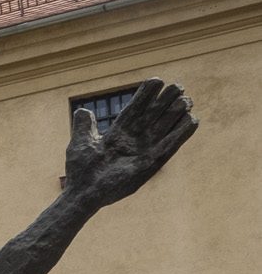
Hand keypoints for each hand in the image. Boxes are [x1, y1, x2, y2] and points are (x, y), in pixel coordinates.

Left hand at [63, 79, 196, 209]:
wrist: (84, 193)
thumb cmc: (81, 171)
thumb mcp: (81, 143)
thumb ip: (84, 126)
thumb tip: (83, 111)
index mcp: (119, 133)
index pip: (136, 109)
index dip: (146, 95)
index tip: (156, 80)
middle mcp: (134, 139)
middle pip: (154, 115)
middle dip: (165, 100)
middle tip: (178, 86)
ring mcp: (144, 150)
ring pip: (166, 127)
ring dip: (177, 113)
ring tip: (186, 99)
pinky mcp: (151, 163)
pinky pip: (171, 146)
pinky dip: (182, 134)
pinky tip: (192, 120)